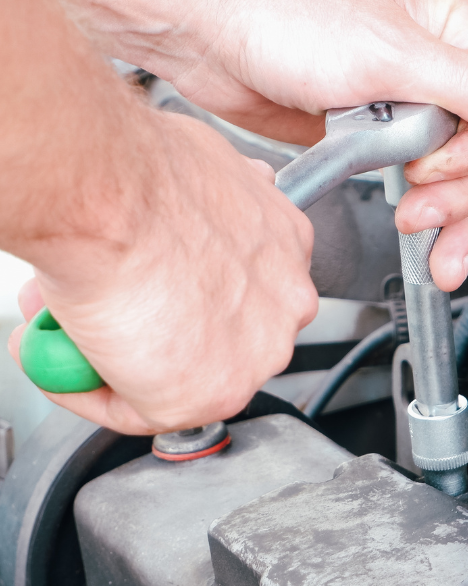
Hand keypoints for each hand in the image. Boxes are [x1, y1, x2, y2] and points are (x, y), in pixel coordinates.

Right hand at [6, 111, 318, 434]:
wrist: (114, 196)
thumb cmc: (144, 175)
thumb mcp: (201, 174)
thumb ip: (209, 210)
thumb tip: (185, 216)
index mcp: (287, 246)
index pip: (239, 289)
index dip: (177, 293)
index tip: (138, 289)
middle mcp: (286, 303)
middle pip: (217, 334)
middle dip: (152, 329)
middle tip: (97, 311)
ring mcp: (256, 354)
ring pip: (182, 376)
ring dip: (121, 360)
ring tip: (73, 325)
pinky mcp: (210, 395)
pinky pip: (140, 412)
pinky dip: (90, 391)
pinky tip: (63, 351)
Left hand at [160, 0, 467, 291]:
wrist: (212, 35)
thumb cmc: (285, 19)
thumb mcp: (389, 55)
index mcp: (453, 32)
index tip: (435, 172)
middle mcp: (436, 67)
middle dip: (458, 191)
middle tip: (422, 215)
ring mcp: (406, 101)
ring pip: (452, 170)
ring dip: (443, 210)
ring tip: (424, 241)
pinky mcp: (375, 131)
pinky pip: (413, 178)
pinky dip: (416, 207)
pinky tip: (415, 230)